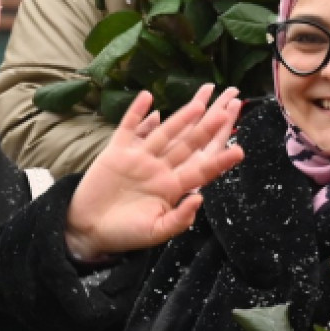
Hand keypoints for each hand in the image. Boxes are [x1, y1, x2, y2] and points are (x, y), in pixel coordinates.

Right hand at [65, 85, 245, 259]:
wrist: (89, 230)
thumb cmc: (125, 233)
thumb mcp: (155, 232)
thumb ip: (178, 219)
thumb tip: (199, 199)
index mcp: (172, 187)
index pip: (201, 170)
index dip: (219, 161)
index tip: (240, 151)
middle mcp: (159, 168)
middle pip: (188, 144)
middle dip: (207, 128)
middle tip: (227, 110)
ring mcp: (139, 158)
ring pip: (164, 133)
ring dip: (180, 118)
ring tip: (199, 103)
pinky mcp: (116, 152)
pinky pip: (129, 129)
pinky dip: (137, 113)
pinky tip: (147, 97)